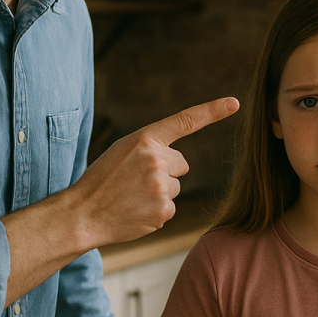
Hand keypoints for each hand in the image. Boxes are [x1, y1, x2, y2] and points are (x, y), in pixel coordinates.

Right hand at [71, 97, 239, 249]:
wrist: (83, 213)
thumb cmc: (102, 180)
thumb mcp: (122, 151)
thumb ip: (151, 149)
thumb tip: (181, 164)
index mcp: (145, 139)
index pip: (185, 120)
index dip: (212, 111)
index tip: (235, 103)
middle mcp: (157, 160)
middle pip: (182, 164)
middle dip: (166, 171)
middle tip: (135, 181)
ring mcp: (161, 187)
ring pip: (176, 187)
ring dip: (160, 192)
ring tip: (132, 196)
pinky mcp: (163, 211)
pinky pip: (171, 208)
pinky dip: (156, 211)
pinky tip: (136, 211)